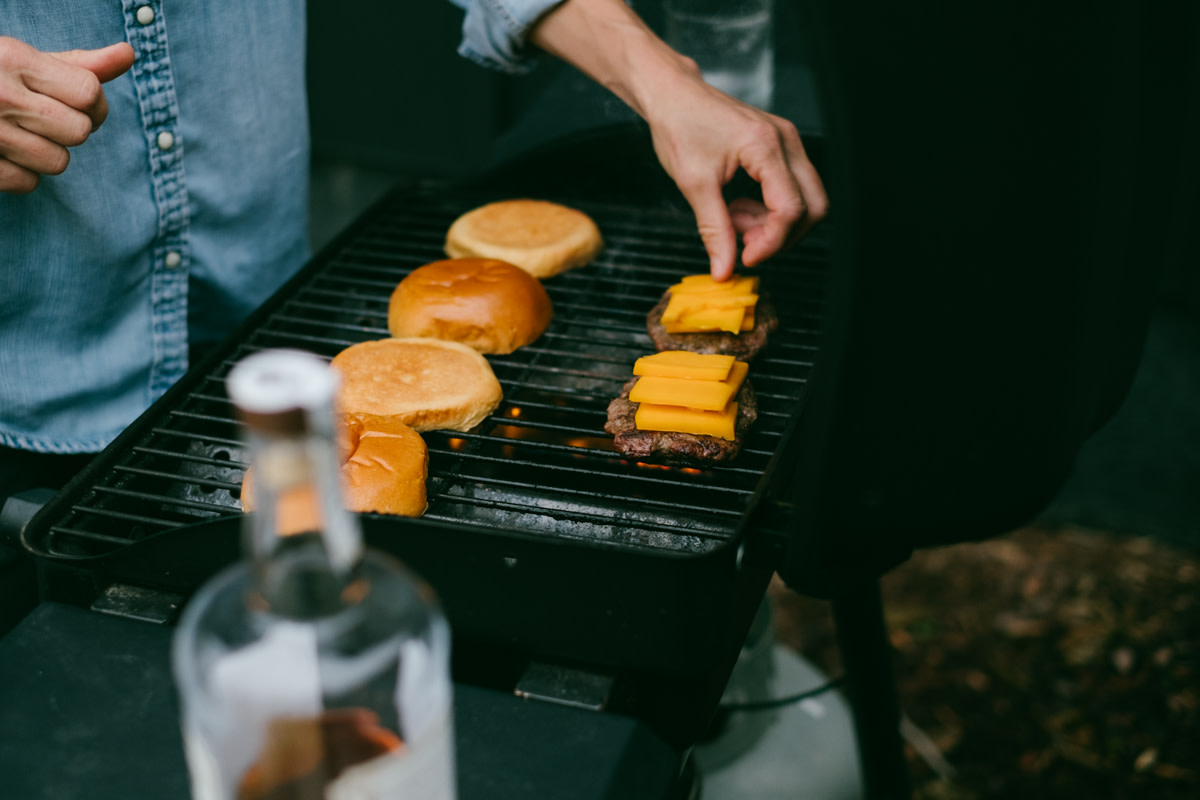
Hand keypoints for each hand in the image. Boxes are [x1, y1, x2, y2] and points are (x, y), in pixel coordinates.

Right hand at [0, 37, 134, 193]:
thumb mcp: (24, 59)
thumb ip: (79, 64)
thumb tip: (129, 54)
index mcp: (13, 59)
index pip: (89, 93)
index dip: (94, 105)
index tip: (79, 104)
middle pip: (79, 132)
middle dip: (71, 129)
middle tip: (46, 119)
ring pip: (58, 162)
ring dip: (47, 153)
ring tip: (22, 134)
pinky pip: (28, 183)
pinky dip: (22, 173)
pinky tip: (4, 153)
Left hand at [528, 0, 826, 279]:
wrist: (672, 94)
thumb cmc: (678, 126)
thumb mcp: (693, 185)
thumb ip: (714, 230)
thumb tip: (724, 270)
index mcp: (765, 146)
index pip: (791, 208)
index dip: (771, 243)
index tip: (744, 258)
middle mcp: (785, 140)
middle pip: (814, 206)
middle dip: (783, 236)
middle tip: (744, 244)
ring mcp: (786, 141)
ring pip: (806, 198)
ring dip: (774, 223)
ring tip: (734, 221)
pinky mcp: (779, 145)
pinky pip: (792, 187)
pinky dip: (770, 208)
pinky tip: (738, 207)